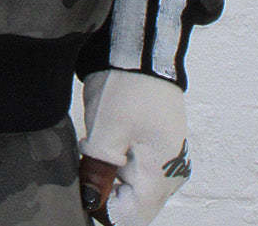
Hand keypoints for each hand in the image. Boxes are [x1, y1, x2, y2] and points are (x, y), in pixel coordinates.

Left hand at [79, 69, 191, 224]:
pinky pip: (136, 167)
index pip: (133, 216)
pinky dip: (116, 159)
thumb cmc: (128, 86)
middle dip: (105, 188)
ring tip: (95, 143)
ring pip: (132, 185)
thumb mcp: (105, 130)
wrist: (143, 48)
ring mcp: (167, 159)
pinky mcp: (159, 146)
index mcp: (163, 174)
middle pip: (134, 203)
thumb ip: (98, 172)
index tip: (85, 184)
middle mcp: (171, 173)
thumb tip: (91, 201)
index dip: (104, 208)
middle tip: (87, 157)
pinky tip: (105, 138)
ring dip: (109, 172)